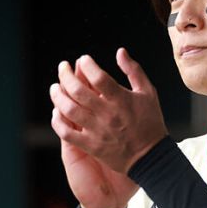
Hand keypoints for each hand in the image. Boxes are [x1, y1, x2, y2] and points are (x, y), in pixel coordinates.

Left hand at [50, 47, 167, 207]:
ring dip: (57, 96)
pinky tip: (56, 111)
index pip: (98, 77)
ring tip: (55, 87)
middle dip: (65, 75)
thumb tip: (120, 52)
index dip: (88, 65)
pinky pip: (67, 133)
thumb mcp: (148, 92)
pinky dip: (57, 121)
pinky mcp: (91, 145)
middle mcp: (107, 114)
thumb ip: (134, 70)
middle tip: (63, 67)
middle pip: (78, 91)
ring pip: (68, 110)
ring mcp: (97, 131)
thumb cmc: (150, 122)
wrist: (151, 156)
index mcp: (122, 100)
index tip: (84, 59)